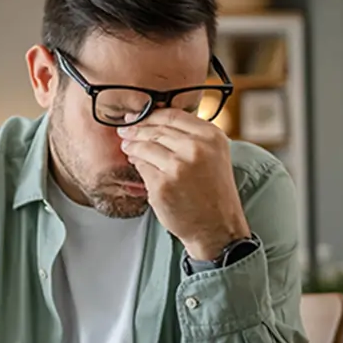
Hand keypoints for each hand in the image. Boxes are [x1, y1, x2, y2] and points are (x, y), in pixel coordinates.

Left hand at [117, 109, 249, 260]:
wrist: (217, 227)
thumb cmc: (213, 194)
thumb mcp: (213, 156)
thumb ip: (192, 137)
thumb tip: (157, 122)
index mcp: (211, 136)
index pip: (172, 115)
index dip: (150, 115)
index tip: (138, 116)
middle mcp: (196, 148)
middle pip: (156, 129)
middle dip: (136, 129)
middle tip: (125, 130)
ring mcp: (178, 166)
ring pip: (145, 146)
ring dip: (132, 145)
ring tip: (127, 146)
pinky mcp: (162, 184)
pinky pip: (141, 166)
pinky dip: (136, 163)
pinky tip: (135, 163)